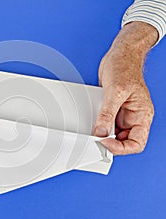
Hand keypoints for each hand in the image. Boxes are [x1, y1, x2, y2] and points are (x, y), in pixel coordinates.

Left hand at [93, 22, 157, 154]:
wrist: (120, 55)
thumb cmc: (125, 67)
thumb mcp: (115, 91)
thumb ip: (108, 113)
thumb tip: (101, 132)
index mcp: (142, 115)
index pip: (136, 142)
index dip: (121, 147)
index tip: (105, 142)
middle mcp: (133, 117)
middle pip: (124, 141)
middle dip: (110, 142)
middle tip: (96, 140)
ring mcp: (122, 113)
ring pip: (113, 133)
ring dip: (103, 134)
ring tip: (94, 131)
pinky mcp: (112, 108)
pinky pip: (106, 122)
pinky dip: (99, 125)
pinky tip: (92, 123)